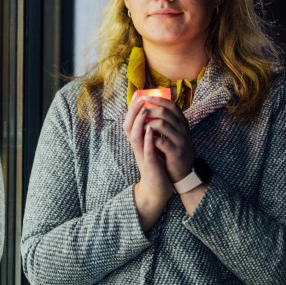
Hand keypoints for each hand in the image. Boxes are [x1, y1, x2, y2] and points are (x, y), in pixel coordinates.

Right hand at [123, 97, 173, 230]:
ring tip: (144, 109)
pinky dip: (147, 139)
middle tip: (139, 97)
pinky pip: (146, 150)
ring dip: (139, 122)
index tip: (138, 94)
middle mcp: (137, 147)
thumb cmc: (155, 167)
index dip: (133, 108)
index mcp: (138, 143)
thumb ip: (149, 135)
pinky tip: (151, 130)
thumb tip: (152, 118)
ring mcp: (141, 155)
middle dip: (133, 111)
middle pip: (129, 126)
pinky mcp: (149, 164)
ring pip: (135, 136)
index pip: (131, 122)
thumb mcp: (151, 148)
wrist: (156, 190)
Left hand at [133, 96, 194, 182]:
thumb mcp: (174, 132)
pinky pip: (160, 140)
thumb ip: (166, 120)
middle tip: (139, 112)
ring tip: (140, 126)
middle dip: (149, 110)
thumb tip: (150, 104)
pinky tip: (144, 138)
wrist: (183, 170)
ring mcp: (180, 140)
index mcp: (182, 121)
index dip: (157, 99)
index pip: (171, 104)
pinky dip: (150, 138)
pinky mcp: (175, 152)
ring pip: (161, 124)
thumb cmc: (174, 148)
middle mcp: (183, 128)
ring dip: (147, 123)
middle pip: (164, 112)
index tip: (144, 97)